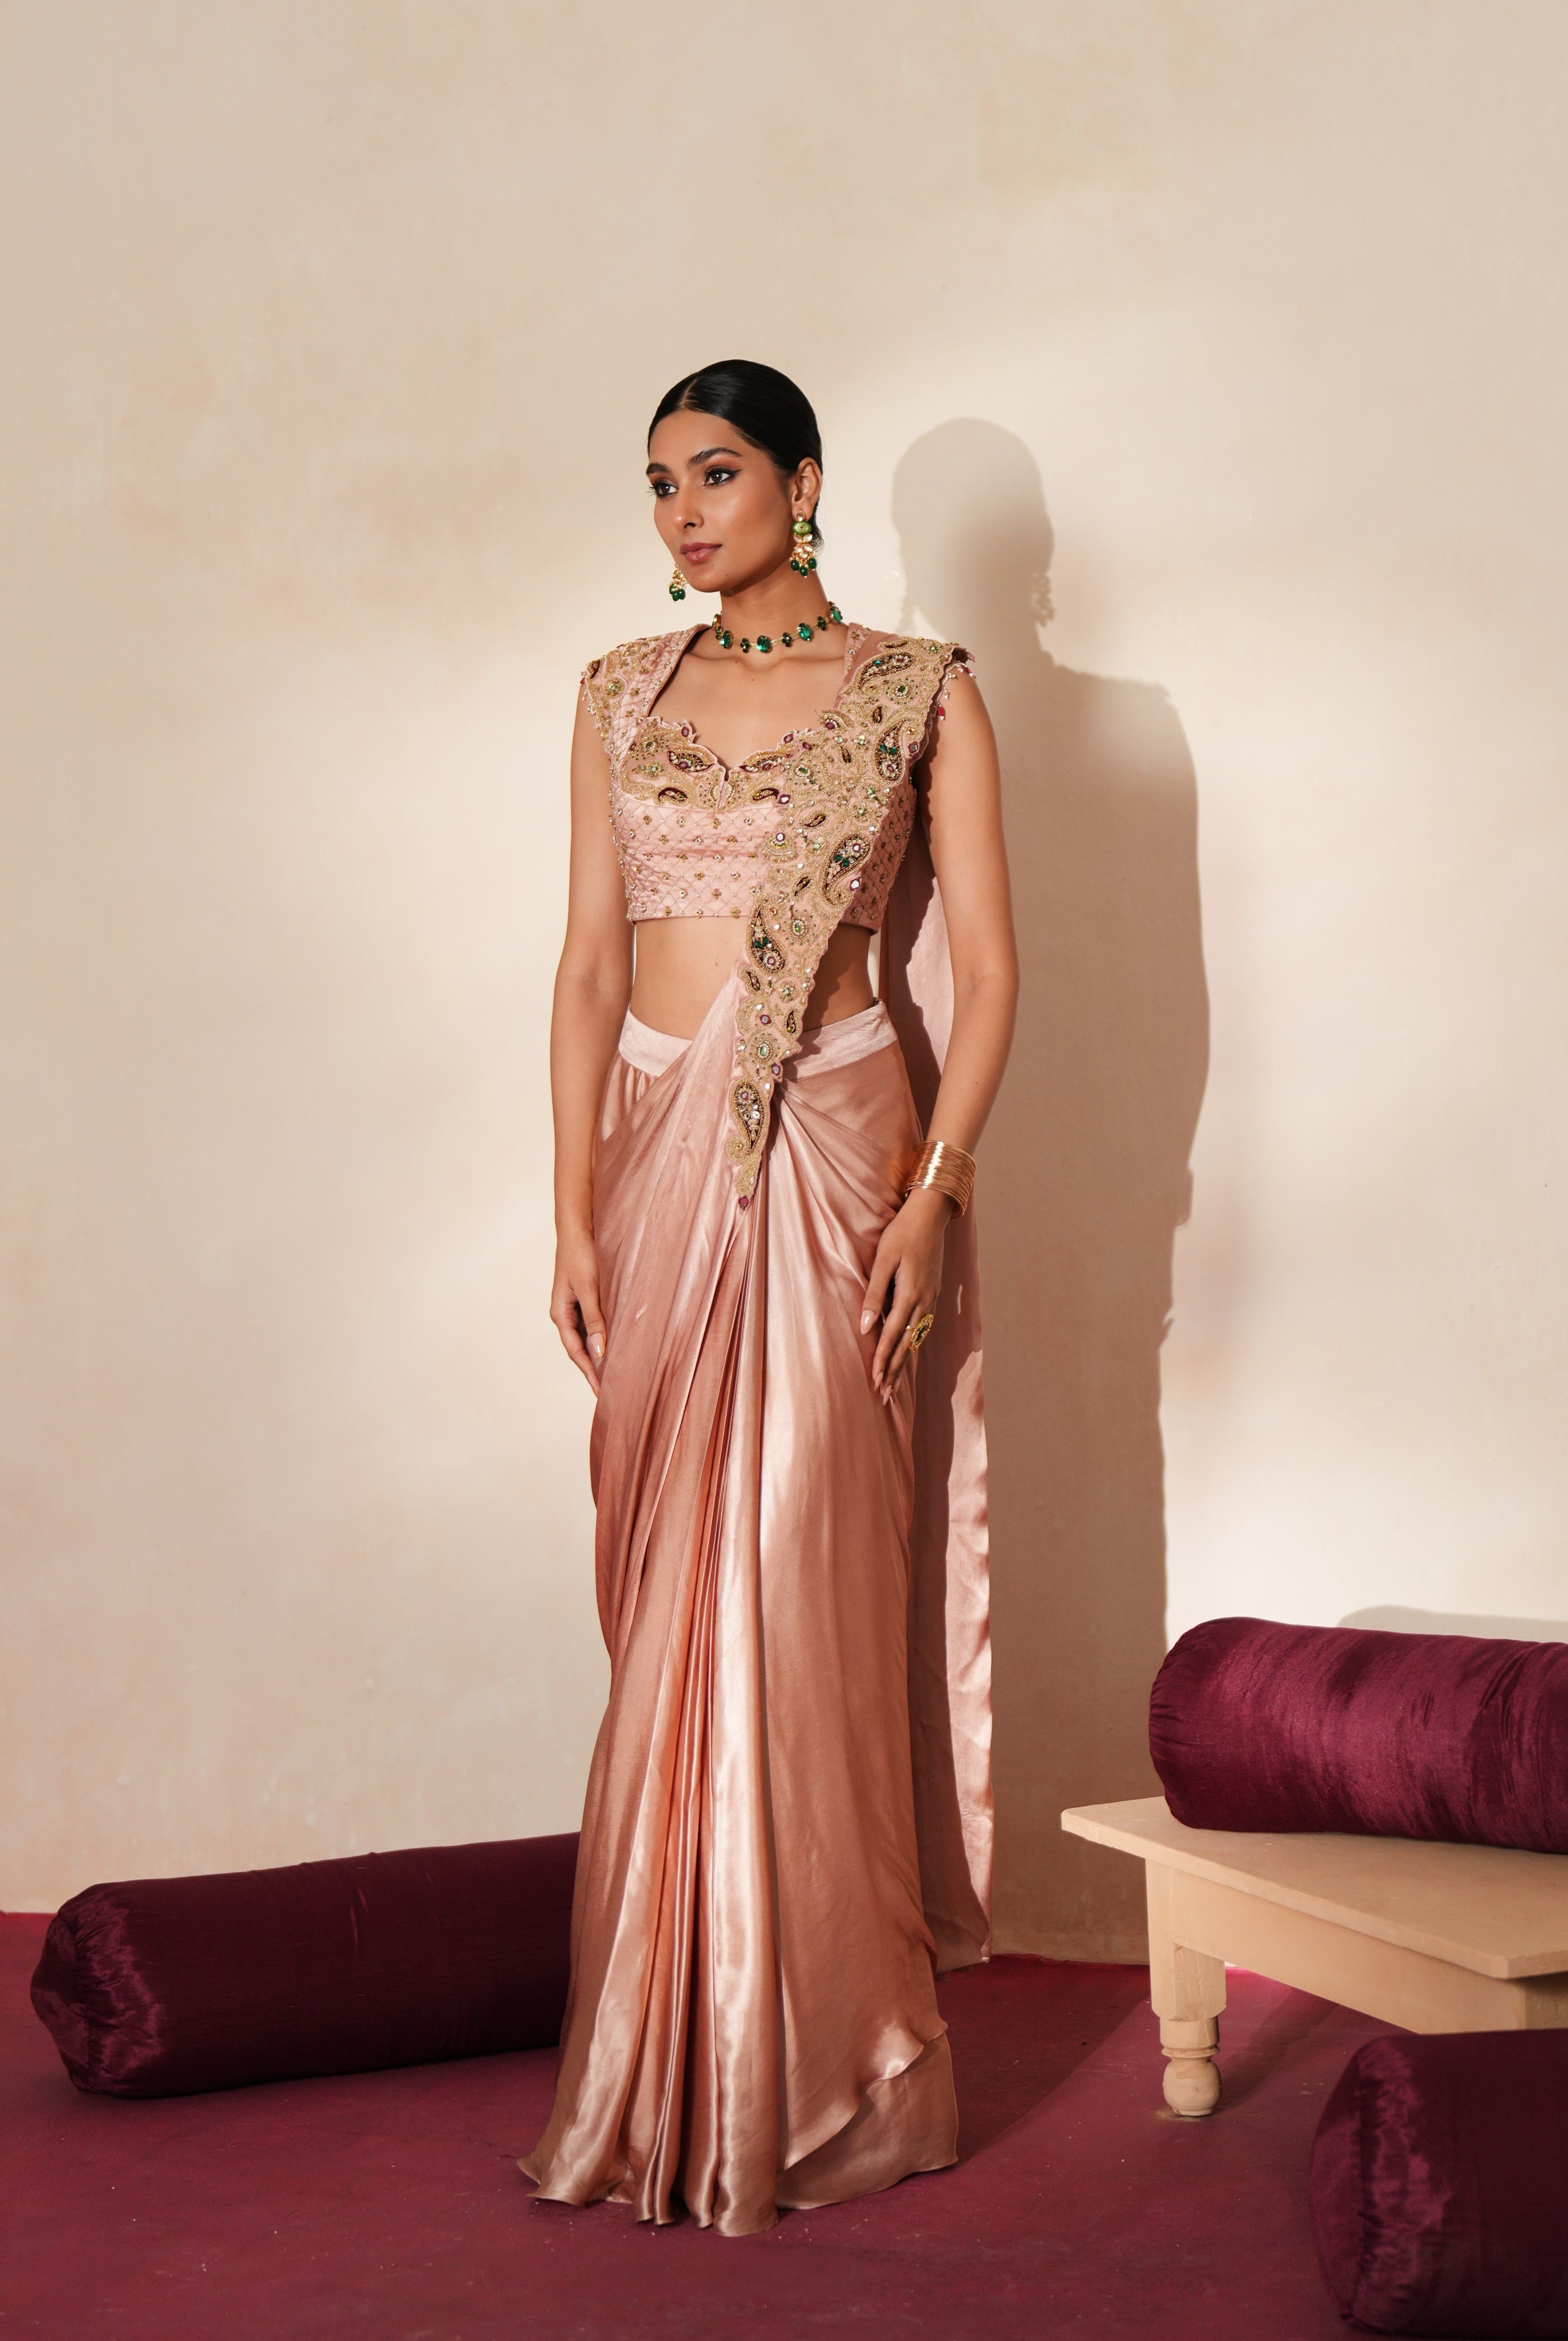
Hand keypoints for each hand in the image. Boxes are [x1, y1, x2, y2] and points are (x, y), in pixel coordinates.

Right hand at [551, 1224, 605, 1394]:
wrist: (578, 1228)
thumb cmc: (581, 1255)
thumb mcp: (589, 1288)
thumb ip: (595, 1319)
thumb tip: (600, 1352)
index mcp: (560, 1314)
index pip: (575, 1352)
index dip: (588, 1373)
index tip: (601, 1393)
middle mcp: (565, 1314)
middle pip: (580, 1349)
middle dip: (593, 1370)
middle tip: (611, 1391)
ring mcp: (574, 1307)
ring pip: (588, 1338)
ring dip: (600, 1355)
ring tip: (616, 1374)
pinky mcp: (585, 1298)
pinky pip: (593, 1324)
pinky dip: (604, 1337)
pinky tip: (616, 1345)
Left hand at [859, 1186, 953, 1401]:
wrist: (931, 1215)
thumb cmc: (901, 1233)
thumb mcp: (883, 1260)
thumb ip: (874, 1294)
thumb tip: (866, 1326)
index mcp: (910, 1295)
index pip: (892, 1336)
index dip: (882, 1360)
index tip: (874, 1381)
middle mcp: (924, 1302)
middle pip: (907, 1344)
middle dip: (894, 1370)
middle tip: (883, 1394)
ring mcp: (931, 1299)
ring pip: (917, 1338)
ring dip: (904, 1361)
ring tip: (893, 1382)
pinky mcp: (934, 1293)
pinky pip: (923, 1327)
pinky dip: (914, 1344)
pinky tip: (909, 1352)